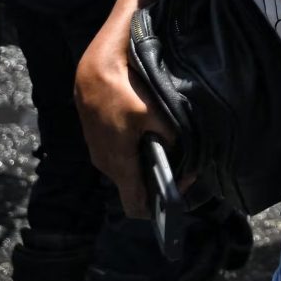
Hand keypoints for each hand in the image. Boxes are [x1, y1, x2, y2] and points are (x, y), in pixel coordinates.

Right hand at [75, 28, 172, 219]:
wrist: (93, 73)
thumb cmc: (122, 93)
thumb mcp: (152, 112)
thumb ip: (170, 135)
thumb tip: (183, 153)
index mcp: (120, 164)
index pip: (137, 207)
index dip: (161, 204)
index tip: (181, 185)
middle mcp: (108, 166)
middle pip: (136, 190)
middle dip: (162, 182)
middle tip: (187, 165)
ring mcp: (101, 155)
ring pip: (130, 173)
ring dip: (150, 167)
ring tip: (174, 151)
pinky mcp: (101, 143)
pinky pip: (123, 159)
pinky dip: (139, 156)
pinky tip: (155, 138)